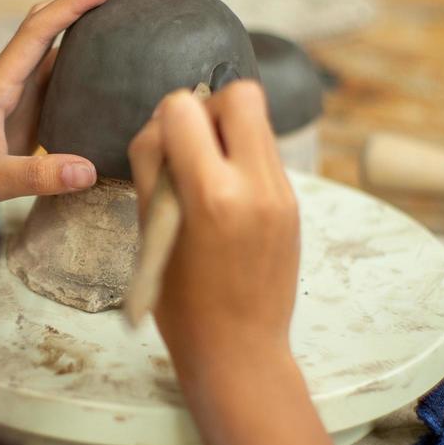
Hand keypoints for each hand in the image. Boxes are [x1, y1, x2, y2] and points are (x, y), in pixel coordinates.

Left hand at [0, 0, 139, 200]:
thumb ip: (36, 175)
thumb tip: (89, 170)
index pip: (38, 30)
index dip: (73, 4)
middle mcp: (9, 79)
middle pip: (48, 23)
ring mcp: (19, 92)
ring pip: (57, 47)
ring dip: (90, 27)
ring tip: (130, 15)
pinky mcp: (28, 109)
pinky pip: (62, 75)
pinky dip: (88, 61)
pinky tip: (114, 62)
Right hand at [127, 80, 300, 376]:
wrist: (240, 350)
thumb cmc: (181, 303)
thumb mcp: (149, 233)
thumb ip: (154, 170)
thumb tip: (163, 125)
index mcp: (210, 195)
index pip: (184, 107)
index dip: (165, 120)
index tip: (161, 152)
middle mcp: (255, 185)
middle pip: (241, 94)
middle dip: (210, 108)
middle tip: (192, 146)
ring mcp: (281, 194)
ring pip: (259, 119)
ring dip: (229, 131)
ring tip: (208, 171)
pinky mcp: (294, 204)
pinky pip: (267, 154)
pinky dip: (243, 158)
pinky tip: (226, 197)